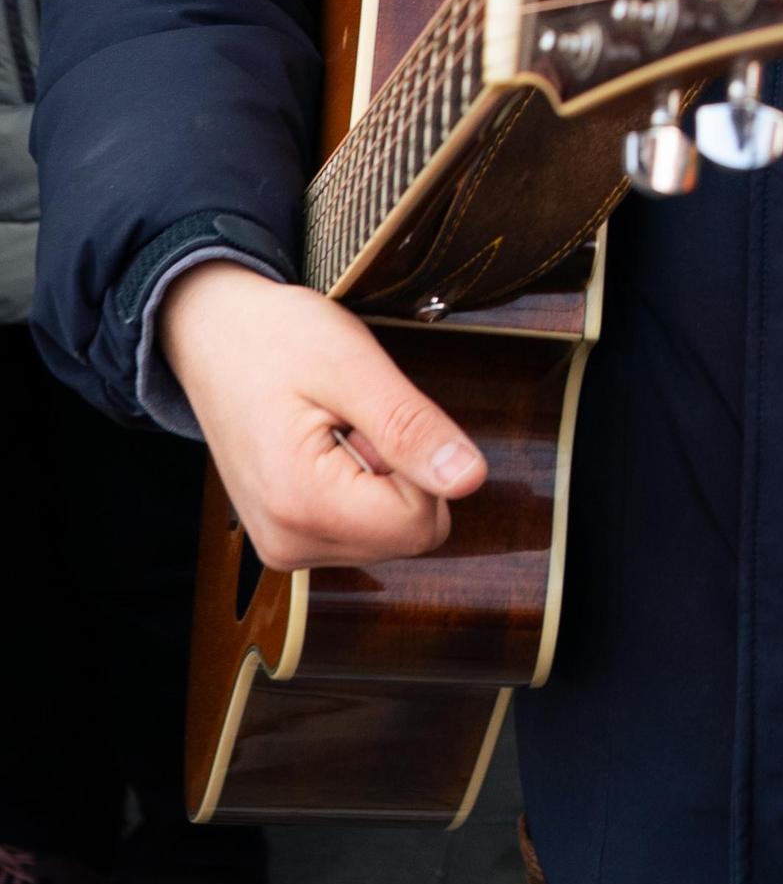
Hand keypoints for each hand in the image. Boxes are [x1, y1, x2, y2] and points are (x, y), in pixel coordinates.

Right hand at [159, 261, 485, 570]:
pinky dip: (359, 488)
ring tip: (332, 429)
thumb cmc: (273, 338)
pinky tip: (324, 447)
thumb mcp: (352, 365)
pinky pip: (362, 529)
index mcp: (301, 506)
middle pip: (409, 533)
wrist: (211, 335)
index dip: (418, 461)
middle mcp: (288, 544)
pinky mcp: (288, 539)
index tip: (370, 418)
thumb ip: (411, 428)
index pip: (422, 523)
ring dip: (379, 478)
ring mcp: (284, 547)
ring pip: (390, 534)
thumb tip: (470, 478)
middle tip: (350, 419)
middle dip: (399, 471)